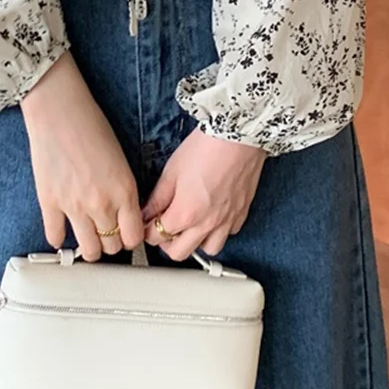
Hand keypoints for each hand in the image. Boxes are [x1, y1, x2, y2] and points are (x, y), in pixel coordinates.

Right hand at [21, 52, 144, 261]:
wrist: (59, 110)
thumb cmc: (90, 124)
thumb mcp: (120, 158)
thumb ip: (123, 189)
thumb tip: (122, 212)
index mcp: (124, 190)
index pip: (133, 237)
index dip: (130, 239)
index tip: (125, 235)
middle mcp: (101, 203)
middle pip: (112, 247)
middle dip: (111, 243)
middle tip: (106, 234)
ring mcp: (74, 206)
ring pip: (88, 249)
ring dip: (90, 248)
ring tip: (87, 240)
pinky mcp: (49, 203)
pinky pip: (55, 237)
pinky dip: (59, 240)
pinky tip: (62, 230)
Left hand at [142, 128, 265, 261]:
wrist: (238, 136)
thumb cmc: (206, 148)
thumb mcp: (172, 171)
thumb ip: (158, 197)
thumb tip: (147, 212)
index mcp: (186, 214)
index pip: (158, 237)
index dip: (147, 231)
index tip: (146, 223)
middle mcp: (207, 224)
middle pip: (179, 253)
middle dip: (166, 243)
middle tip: (163, 227)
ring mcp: (227, 221)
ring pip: (208, 250)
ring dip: (195, 242)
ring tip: (189, 226)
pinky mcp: (242, 214)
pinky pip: (229, 235)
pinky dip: (219, 231)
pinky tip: (212, 216)